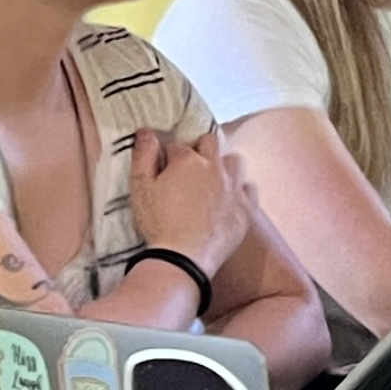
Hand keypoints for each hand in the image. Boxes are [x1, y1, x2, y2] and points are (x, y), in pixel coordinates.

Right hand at [127, 126, 249, 273]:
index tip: (166, 169)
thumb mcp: (141, 188)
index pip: (178, 145)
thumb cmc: (158, 223)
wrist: (183, 258)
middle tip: (189, 170)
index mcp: (189, 161)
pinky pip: (249, 188)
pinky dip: (240, 189)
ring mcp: (234, 187)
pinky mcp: (246, 208)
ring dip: (223, 165)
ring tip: (211, 181)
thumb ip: (143, 156)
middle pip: (210, 142)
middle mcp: (216, 168)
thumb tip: (145, 132)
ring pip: (234, 161)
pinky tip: (229, 199)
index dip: (170, 156)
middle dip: (199, 150)